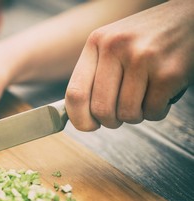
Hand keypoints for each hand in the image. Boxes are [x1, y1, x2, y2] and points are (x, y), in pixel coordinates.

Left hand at [65, 0, 193, 130]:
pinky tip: (161, 93)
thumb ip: (94, 73)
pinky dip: (157, 111)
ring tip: (144, 97)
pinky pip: (153, 112)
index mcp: (97, 42)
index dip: (79, 118)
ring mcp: (143, 59)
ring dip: (136, 115)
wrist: (188, 18)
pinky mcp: (169, 72)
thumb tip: (78, 114)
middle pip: (101, 109)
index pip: (75, 93)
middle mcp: (116, 48)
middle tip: (120, 113)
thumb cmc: (146, 38)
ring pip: (128, 114)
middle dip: (111, 121)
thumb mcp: (112, 44)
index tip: (88, 125)